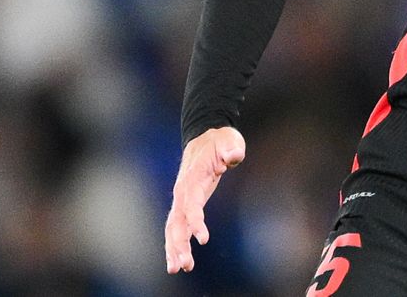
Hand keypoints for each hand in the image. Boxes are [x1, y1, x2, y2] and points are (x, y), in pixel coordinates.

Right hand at [164, 126, 246, 273]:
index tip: (204, 239)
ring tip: (179, 269)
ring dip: (174, 249)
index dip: (196, 222)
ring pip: (173, 228)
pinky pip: (177, 228)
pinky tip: (178, 262)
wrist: (205, 138)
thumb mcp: (229, 140)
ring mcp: (182, 200)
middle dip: (179, 244)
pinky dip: (175, 245)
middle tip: (185, 265)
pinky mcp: (186, 205)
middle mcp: (183, 191)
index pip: (191, 204)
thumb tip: (232, 156)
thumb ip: (231, 149)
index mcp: (193, 178)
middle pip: (177, 221)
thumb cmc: (219, 141)